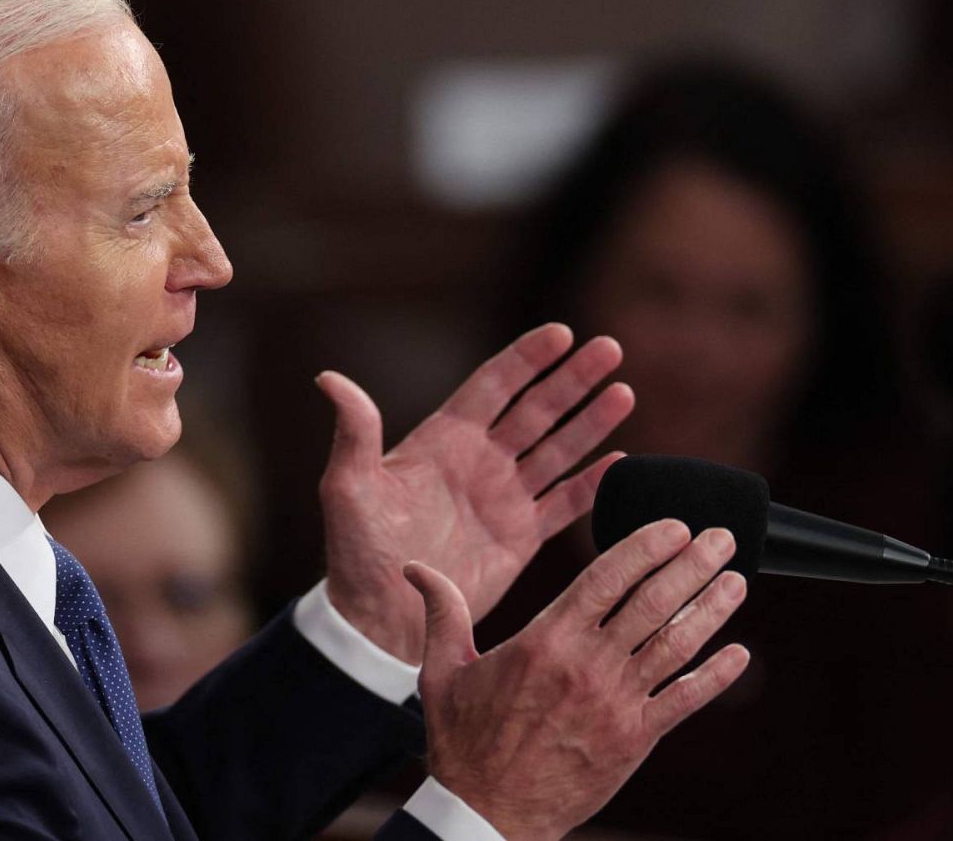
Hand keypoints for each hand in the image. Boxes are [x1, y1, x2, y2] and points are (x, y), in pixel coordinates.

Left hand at [316, 324, 633, 662]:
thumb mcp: (348, 487)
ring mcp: (503, 498)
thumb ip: (354, 432)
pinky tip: (620, 461)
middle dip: (573, 380)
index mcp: (443, 440)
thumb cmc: (356, 551)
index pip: (494, 385)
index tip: (562, 333)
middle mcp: (479, 462)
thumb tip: (329, 378)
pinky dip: (592, 483)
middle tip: (610, 349)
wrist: (381, 619)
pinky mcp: (520, 537)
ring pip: (557, 448)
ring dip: (590, 422)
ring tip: (623, 392)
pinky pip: (565, 503)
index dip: (527, 359)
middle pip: (536, 409)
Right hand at [405, 520, 749, 840]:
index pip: (606, 577)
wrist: (487, 813)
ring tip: (736, 580)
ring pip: (675, 644)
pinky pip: (684, 700)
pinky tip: (739, 653)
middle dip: (692, 565)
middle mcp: (587, 665)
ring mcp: (616, 703)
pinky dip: (715, 676)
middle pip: (652, 602)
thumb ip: (442, 611)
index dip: (646, 546)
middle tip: (721, 539)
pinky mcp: (634, 739)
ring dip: (711, 608)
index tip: (675, 526)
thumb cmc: (463, 741)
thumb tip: (414, 568)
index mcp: (545, 640)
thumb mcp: (442, 670)